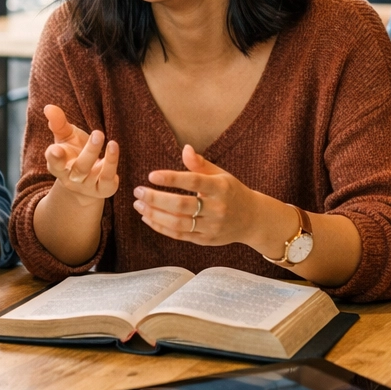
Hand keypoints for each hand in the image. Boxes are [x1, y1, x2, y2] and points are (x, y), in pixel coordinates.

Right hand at [44, 104, 118, 205]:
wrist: (84, 182)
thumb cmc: (73, 153)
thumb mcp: (65, 137)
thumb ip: (58, 123)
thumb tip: (49, 107)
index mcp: (58, 165)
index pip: (54, 162)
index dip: (54, 157)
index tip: (56, 150)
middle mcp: (72, 178)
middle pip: (80, 168)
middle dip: (89, 152)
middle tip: (98, 133)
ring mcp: (88, 185)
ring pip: (95, 175)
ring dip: (106, 160)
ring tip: (112, 143)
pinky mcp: (103, 189)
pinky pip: (108, 181)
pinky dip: (113, 167)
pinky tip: (115, 151)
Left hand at [135, 144, 286, 253]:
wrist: (252, 220)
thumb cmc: (231, 192)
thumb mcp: (220, 175)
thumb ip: (200, 164)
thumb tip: (185, 148)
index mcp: (221, 188)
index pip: (194, 182)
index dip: (172, 178)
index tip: (152, 175)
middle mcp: (217, 209)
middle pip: (182, 206)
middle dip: (156, 199)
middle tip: (138, 191)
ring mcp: (211, 227)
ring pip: (178, 223)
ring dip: (155, 214)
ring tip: (138, 205)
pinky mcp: (205, 240)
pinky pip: (179, 235)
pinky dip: (161, 227)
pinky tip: (148, 217)